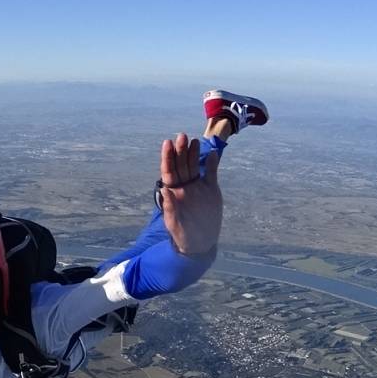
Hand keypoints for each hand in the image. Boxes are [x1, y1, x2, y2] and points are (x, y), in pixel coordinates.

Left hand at [158, 132, 221, 254]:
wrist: (200, 242)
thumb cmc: (182, 234)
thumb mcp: (175, 223)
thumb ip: (170, 207)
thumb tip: (164, 190)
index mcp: (173, 192)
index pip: (169, 171)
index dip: (168, 157)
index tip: (167, 143)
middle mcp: (184, 186)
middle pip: (181, 164)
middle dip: (180, 150)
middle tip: (181, 135)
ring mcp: (197, 186)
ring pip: (194, 165)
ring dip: (193, 153)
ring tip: (194, 140)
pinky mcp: (210, 189)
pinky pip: (211, 173)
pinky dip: (212, 164)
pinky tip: (212, 154)